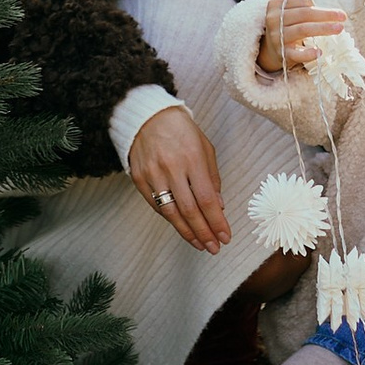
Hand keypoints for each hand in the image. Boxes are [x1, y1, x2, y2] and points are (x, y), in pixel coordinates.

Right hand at [129, 105, 230, 254]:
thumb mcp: (205, 148)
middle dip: (204, 233)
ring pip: (171, 212)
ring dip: (187, 233)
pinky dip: (171, 219)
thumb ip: (213, 178)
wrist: (148, 116)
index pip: (207, 199)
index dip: (217, 222)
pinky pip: (156, 206)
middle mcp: (172, 167)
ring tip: (200, 245)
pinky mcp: (139, 179)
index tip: (225, 237)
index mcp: (192, 158)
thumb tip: (219, 207)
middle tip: (214, 248)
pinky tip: (182, 227)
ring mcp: (153, 174)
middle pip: (190, 210)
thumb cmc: (182, 131)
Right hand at [262, 0, 349, 73]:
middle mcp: (274, 19)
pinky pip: (295, 54)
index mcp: (276, 4)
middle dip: (325, 15)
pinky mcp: (282, 53)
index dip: (315, 4)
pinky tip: (319, 52)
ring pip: (302, 30)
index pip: (300, 1)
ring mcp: (277, 37)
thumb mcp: (289, 6)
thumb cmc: (286, 22)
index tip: (328, 10)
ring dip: (322, 29)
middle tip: (343, 17)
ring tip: (339, 29)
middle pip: (304, 14)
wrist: (271, 47)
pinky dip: (307, 53)